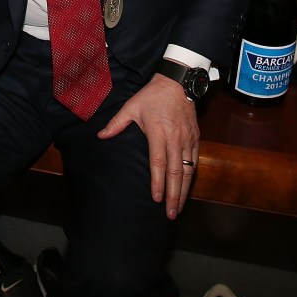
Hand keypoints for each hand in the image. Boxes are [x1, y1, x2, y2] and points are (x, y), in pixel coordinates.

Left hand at [97, 74, 198, 218]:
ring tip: (178, 207)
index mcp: (158, 132)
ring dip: (184, 190)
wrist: (178, 82)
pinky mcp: (195, 137)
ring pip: (188, 170)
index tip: (155, 199)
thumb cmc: (152, 95)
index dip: (157, 182)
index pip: (158, 163)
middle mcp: (175, 139)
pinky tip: (186, 187)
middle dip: (173, 195)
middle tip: (170, 214)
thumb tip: (101, 136)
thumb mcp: (131, 106)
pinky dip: (191, 176)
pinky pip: (194, 161)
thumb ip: (116, 123)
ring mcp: (187, 139)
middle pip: (176, 173)